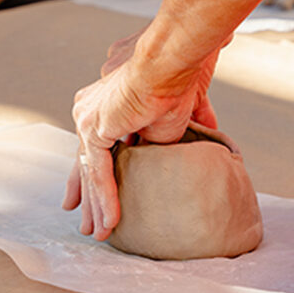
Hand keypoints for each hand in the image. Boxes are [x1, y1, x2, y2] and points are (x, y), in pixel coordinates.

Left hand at [61, 43, 219, 240]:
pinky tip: (110, 221)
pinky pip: (98, 171)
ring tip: (99, 233)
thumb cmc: (181, 76)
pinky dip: (105, 197)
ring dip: (96, 205)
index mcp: (108, 103)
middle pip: (85, 161)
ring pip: (90, 170)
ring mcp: (89, 117)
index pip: (98, 146)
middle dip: (86, 195)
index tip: (94, 195)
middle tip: (86, 222)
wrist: (173, 59)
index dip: (97, 173)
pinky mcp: (95, 127)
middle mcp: (91, 109)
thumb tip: (208, 136)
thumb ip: (181, 132)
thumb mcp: (181, 116)